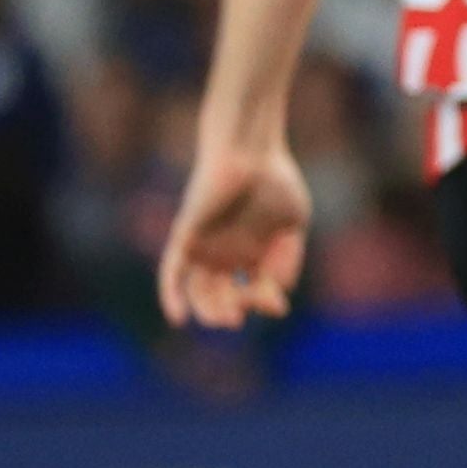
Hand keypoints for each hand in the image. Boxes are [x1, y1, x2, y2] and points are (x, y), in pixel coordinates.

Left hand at [155, 127, 310, 330]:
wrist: (249, 149)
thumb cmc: (276, 180)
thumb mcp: (294, 222)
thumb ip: (289, 257)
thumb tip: (279, 290)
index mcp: (253, 255)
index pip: (255, 293)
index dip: (264, 304)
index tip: (275, 305)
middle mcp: (227, 256)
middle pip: (225, 298)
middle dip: (234, 311)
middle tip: (242, 313)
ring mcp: (205, 248)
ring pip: (199, 292)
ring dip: (210, 311)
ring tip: (226, 318)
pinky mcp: (185, 238)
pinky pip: (172, 272)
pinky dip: (172, 295)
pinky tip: (178, 318)